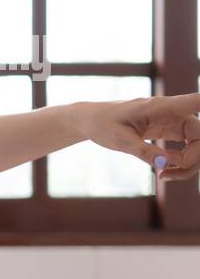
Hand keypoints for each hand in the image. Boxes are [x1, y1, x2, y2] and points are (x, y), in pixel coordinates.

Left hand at [81, 94, 199, 179]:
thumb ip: (144, 151)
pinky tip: (165, 172)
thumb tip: (167, 165)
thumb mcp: (120, 141)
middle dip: (193, 160)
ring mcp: (175, 123)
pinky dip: (181, 164)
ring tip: (163, 176)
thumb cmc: (102, 124)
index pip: (197, 101)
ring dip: (188, 165)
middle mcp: (174, 113)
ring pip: (198, 146)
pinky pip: (188, 150)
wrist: (90, 120)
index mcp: (162, 107)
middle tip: (166, 174)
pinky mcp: (171, 132)